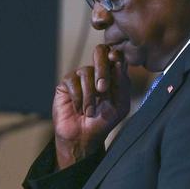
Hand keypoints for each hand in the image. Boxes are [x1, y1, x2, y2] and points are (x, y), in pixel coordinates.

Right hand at [53, 44, 130, 167]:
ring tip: (90, 112)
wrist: (84, 136)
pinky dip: (78, 98)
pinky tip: (79, 109)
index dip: (116, 55)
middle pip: (100, 52)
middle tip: (102, 89)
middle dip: (102, 70)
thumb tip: (119, 63)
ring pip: (87, 72)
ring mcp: (81, 76)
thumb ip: (122, 84)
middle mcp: (97, 71)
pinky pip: (73, 81)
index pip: (116, 55)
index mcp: (113, 74)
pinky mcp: (66, 83)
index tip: (116, 62)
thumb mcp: (120, 105)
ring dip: (90, 96)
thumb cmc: (103, 121)